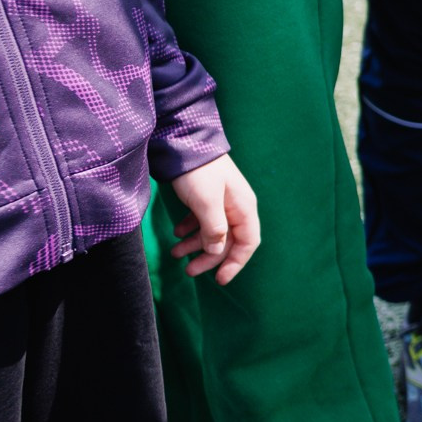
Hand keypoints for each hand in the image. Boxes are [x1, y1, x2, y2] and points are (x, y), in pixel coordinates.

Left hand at [167, 153, 261, 284]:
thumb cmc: (199, 172)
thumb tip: (216, 251)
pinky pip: (202, 221)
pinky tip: (176, 233)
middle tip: (189, 271)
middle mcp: (236, 208)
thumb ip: (214, 228)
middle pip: (227, 241)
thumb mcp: (207, 201)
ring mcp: (222, 202)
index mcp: (243, 209)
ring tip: (175, 254)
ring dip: (195, 246)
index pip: (247, 243)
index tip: (219, 280)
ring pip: (213, 233)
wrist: (184, 142)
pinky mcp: (207, 197)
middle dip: (209, 258)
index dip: (235, 263)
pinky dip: (190, 230)